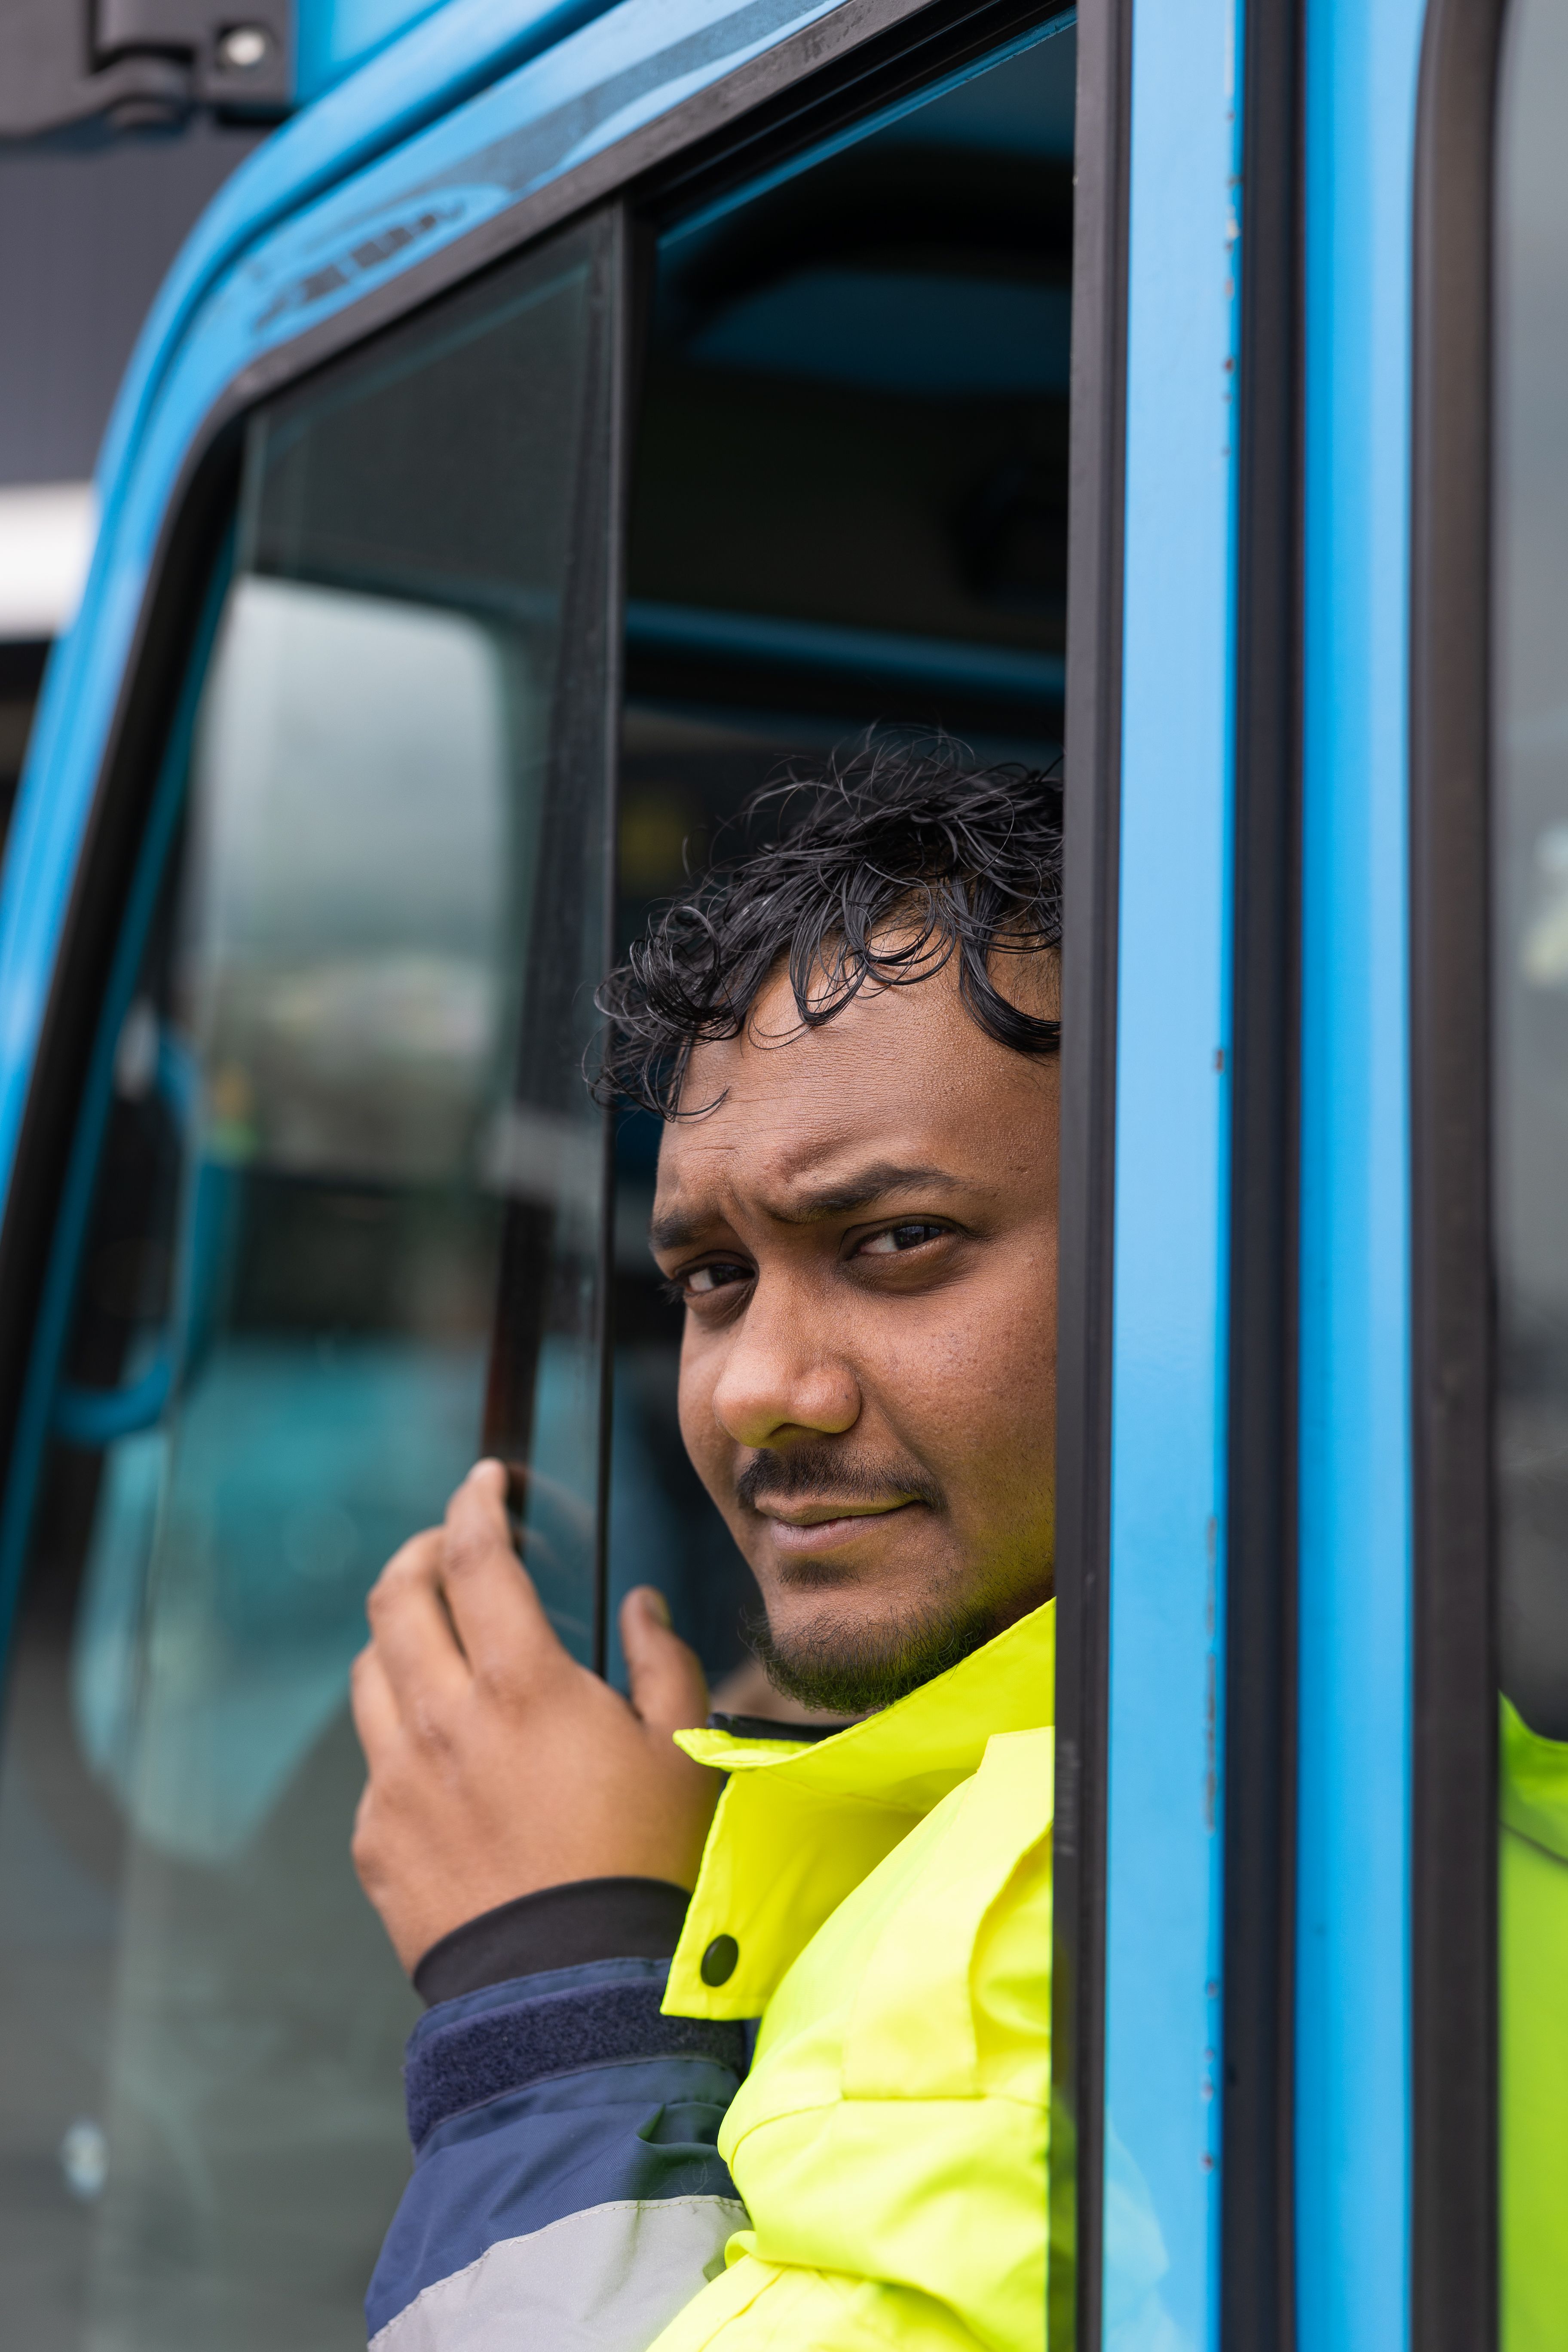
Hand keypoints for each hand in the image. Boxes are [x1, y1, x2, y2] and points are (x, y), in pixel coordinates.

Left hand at [350, 1459, 720, 1975]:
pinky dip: (404, 1733)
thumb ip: (663, 1662)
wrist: (575, 1996)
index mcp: (522, 1684)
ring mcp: (396, 1782)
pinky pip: (376, 1761)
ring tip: (439, 1643)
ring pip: (370, 1672)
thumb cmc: (647, 1871)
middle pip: (395, 1597)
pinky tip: (446, 1757)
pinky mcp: (375, 1840)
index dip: (475, 1503)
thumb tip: (640, 1606)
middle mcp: (442, 1719)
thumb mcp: (684, 1753)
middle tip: (447, 1545)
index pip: (473, 1556)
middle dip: (420, 1554)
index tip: (484, 1482)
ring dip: (401, 1638)